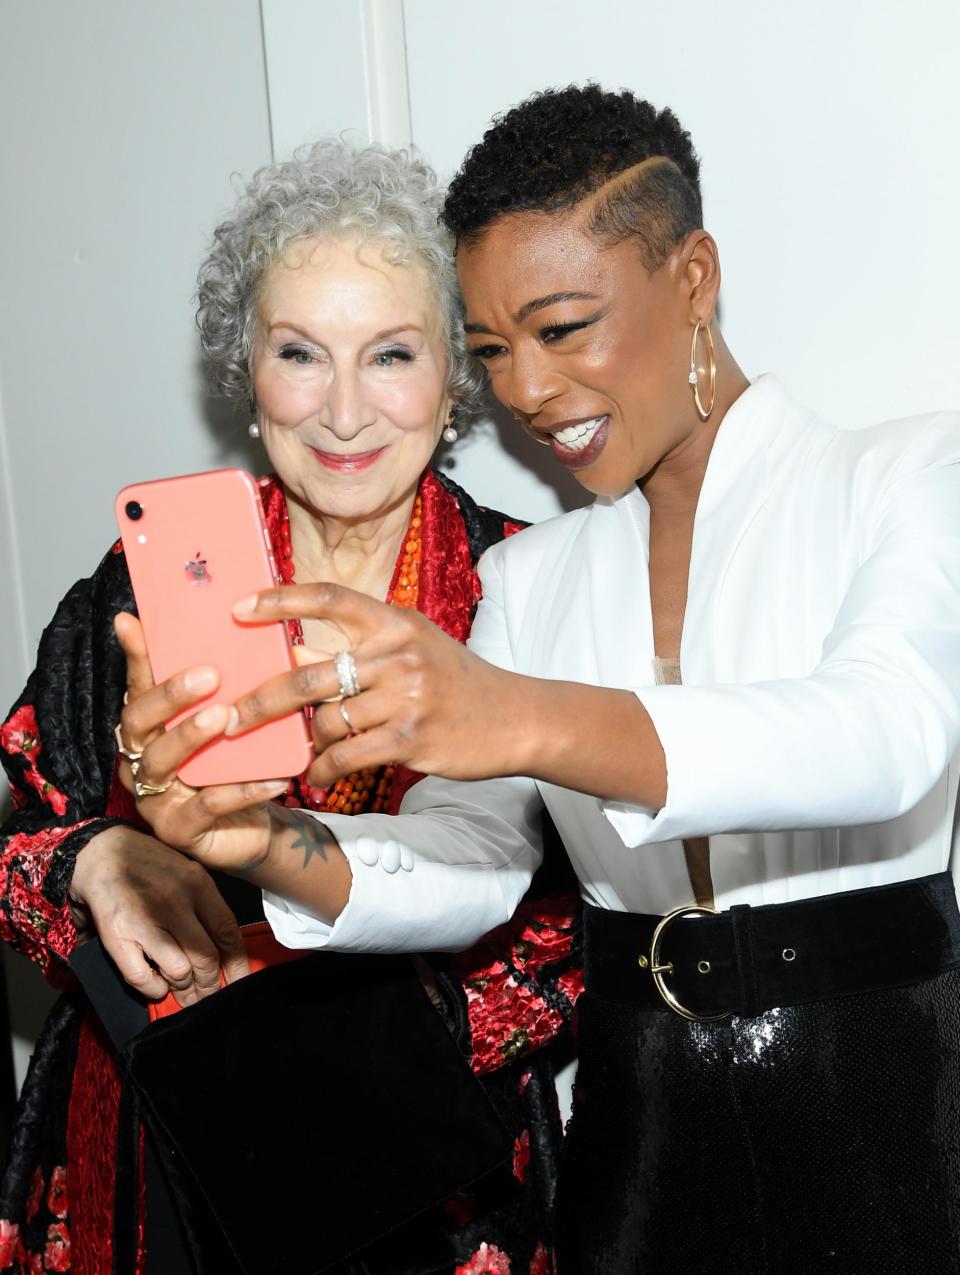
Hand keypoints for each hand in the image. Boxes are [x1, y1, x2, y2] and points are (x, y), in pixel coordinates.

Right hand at [70, 824, 248, 1005]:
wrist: (100, 851)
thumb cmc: (147, 864)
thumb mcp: (186, 872)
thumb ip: (205, 905)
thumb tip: (223, 948)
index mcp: (198, 885)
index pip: (228, 932)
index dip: (237, 964)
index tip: (239, 981)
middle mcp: (176, 902)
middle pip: (206, 957)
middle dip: (210, 985)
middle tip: (207, 995)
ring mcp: (146, 920)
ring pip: (180, 971)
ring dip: (184, 990)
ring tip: (184, 994)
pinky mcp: (118, 935)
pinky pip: (142, 977)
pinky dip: (153, 989)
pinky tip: (157, 986)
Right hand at [113, 613, 288, 872]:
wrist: (259, 827)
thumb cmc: (243, 766)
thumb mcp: (239, 722)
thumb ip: (237, 688)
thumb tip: (266, 637)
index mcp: (150, 729)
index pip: (138, 686)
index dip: (134, 655)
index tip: (130, 621)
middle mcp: (140, 760)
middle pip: (138, 722)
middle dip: (169, 696)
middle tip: (208, 675)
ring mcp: (154, 797)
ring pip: (160, 761)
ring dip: (191, 736)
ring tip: (225, 717)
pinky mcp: (177, 830)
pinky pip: (206, 806)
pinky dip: (241, 790)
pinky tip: (274, 779)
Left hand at [225, 584, 524, 788]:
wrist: (515, 719)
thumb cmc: (457, 683)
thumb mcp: (414, 649)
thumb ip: (360, 648)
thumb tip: (296, 654)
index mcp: (396, 622)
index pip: (331, 597)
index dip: (281, 599)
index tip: (239, 606)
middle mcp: (398, 654)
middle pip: (310, 674)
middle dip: (263, 700)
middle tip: (231, 717)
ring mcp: (406, 697)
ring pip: (327, 722)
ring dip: (311, 743)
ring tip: (308, 754)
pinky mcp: (410, 737)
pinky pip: (346, 756)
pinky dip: (325, 771)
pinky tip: (321, 778)